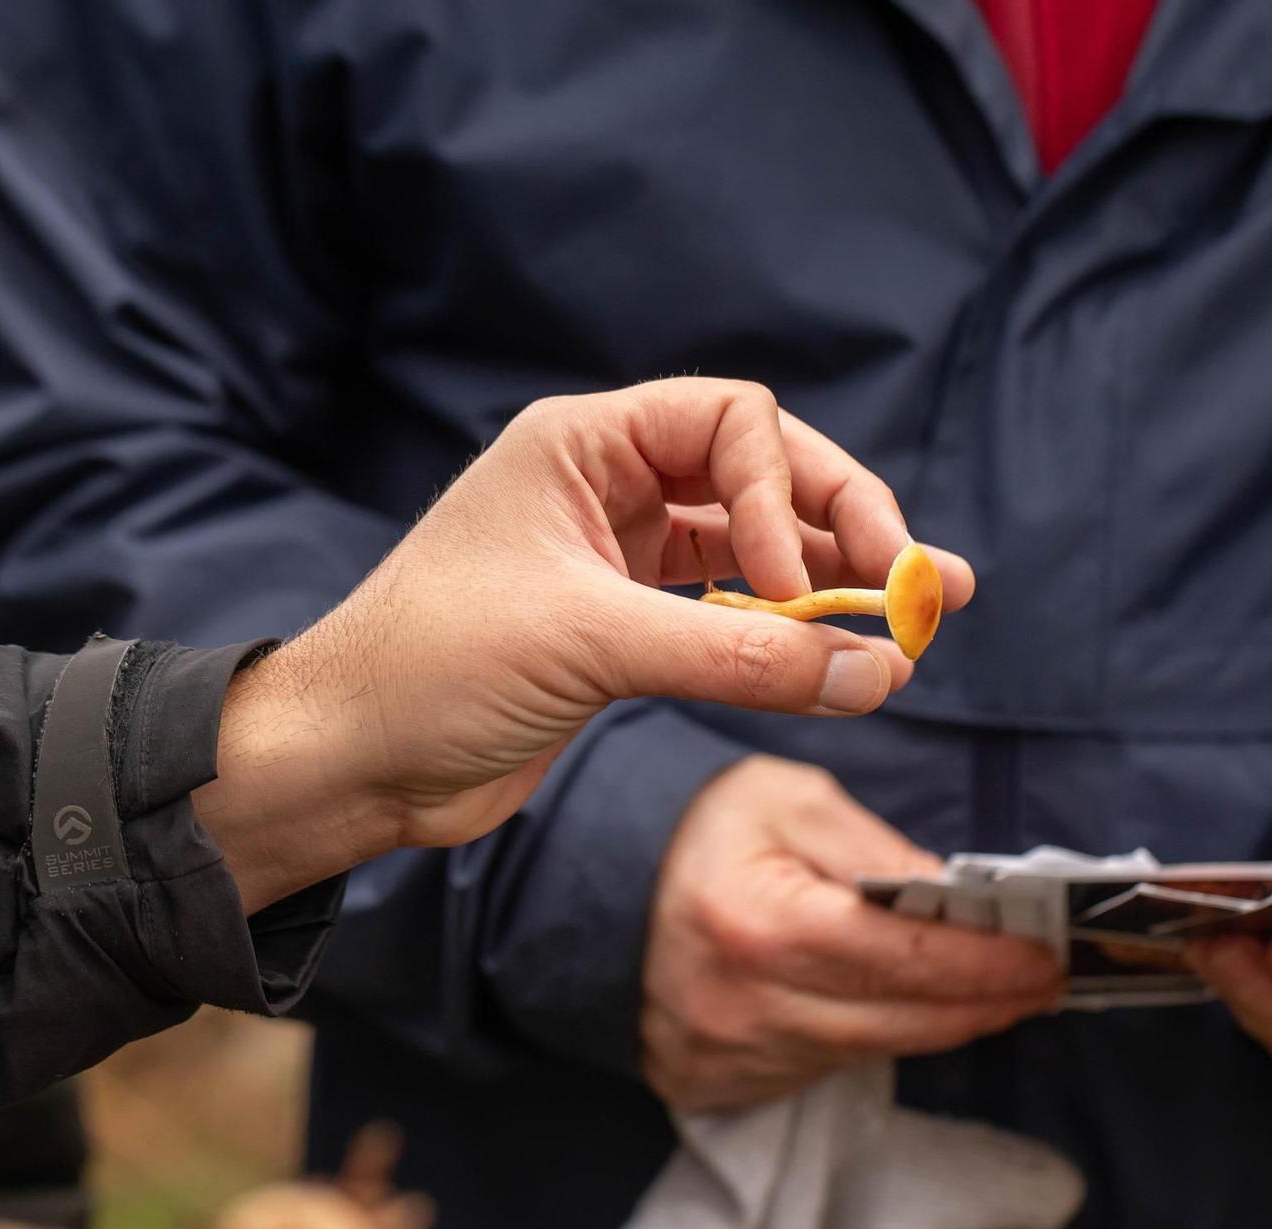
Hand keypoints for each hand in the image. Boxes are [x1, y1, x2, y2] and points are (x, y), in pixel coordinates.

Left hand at [196, 378, 972, 908]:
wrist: (347, 763)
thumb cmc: (427, 671)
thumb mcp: (590, 645)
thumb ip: (739, 659)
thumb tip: (874, 672)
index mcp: (583, 445)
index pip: (731, 421)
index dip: (786, 493)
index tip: (791, 586)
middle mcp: (610, 488)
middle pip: (764, 478)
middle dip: (843, 528)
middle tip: (921, 581)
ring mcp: (623, 561)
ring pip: (758, 551)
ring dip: (835, 583)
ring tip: (924, 613)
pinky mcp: (629, 633)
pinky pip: (734, 620)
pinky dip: (790, 638)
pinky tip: (848, 658)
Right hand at [641, 755, 1062, 1110]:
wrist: (589, 881)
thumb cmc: (699, 828)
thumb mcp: (788, 800)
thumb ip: (876, 851)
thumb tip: (961, 903)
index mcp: (760, 925)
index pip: (907, 961)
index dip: (989, 964)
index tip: (1046, 956)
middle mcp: (743, 1007)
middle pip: (901, 1022)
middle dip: (985, 1001)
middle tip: (1042, 979)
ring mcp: (727, 1058)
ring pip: (868, 1052)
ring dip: (937, 1024)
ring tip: (989, 990)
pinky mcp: (716, 1085)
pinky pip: (821, 1070)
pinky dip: (871, 1037)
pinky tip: (903, 1008)